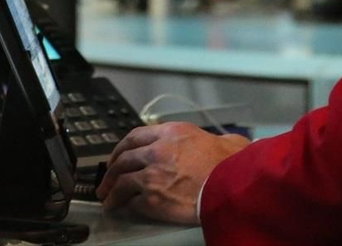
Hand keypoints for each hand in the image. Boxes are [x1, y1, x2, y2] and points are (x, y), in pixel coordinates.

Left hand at [96, 121, 251, 224]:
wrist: (234, 184)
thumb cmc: (232, 164)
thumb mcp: (219, 139)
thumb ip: (210, 140)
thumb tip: (223, 143)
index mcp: (171, 132)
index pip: (135, 136)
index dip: (122, 148)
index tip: (118, 156)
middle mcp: (157, 150)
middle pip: (124, 159)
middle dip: (112, 171)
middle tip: (108, 181)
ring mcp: (152, 175)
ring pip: (122, 182)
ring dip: (112, 192)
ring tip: (109, 200)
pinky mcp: (152, 199)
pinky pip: (132, 202)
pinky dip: (126, 206)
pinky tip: (123, 210)